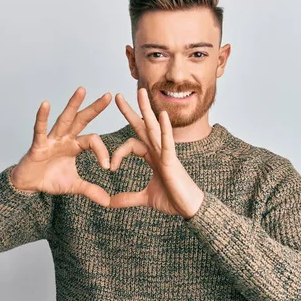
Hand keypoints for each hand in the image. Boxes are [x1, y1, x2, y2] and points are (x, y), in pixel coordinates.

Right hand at [10, 87, 112, 206]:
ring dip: (73, 105)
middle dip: (94, 108)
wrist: (29, 186)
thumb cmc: (50, 179)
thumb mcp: (74, 186)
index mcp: (75, 145)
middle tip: (108, 96)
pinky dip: (42, 117)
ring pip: (64, 119)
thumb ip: (91, 190)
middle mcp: (65, 138)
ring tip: (82, 90)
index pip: (93, 141)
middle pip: (82, 120)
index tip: (108, 167)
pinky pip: (40, 129)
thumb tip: (108, 202)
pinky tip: (46, 104)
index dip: (102, 152)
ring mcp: (51, 139)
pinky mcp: (38, 144)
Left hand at [108, 88, 204, 217]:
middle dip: (130, 111)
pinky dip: (165, 129)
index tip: (110, 168)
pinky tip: (162, 115)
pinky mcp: (172, 161)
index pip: (131, 144)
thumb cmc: (173, 199)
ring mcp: (166, 154)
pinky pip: (168, 142)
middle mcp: (158, 151)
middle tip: (116, 95)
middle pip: (142, 126)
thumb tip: (110, 202)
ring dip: (146, 109)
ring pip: (154, 128)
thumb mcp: (145, 198)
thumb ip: (128, 198)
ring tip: (140, 92)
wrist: (190, 208)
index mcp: (152, 157)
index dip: (118, 153)